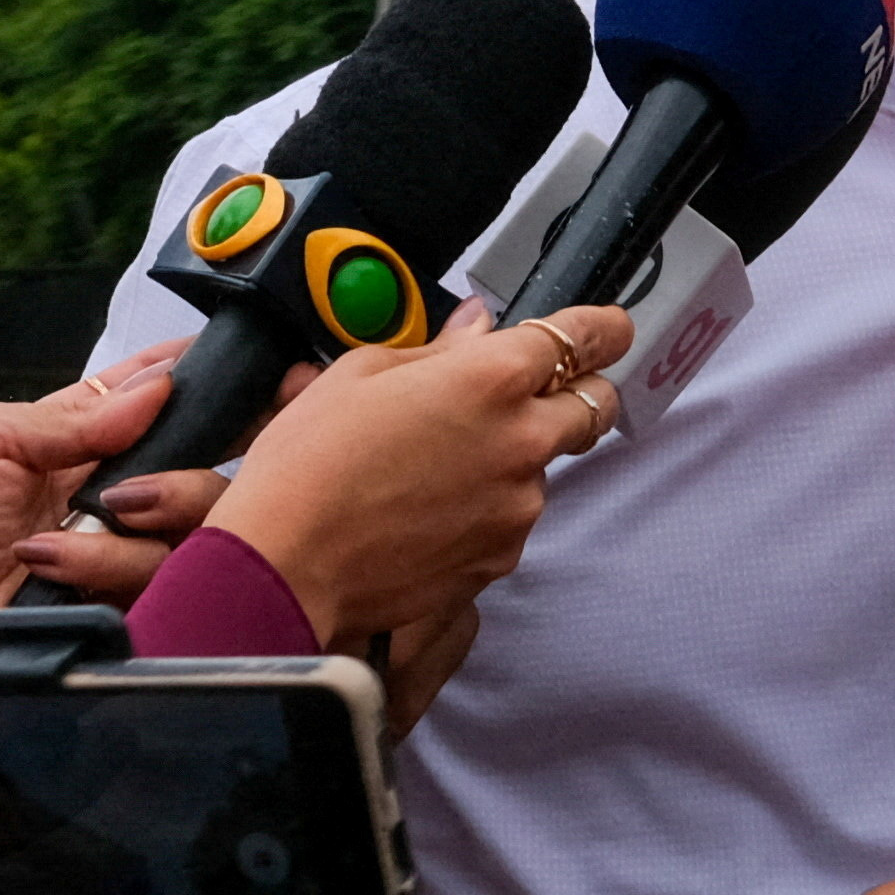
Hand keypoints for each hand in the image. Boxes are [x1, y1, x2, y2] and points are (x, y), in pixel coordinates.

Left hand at [0, 340, 193, 660]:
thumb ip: (72, 415)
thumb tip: (154, 389)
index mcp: (80, 437)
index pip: (152, 394)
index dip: (188, 378)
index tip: (210, 372)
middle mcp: (114, 490)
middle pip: (200, 468)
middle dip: (177, 478)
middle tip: (124, 493)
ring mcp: (125, 548)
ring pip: (185, 528)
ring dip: (116, 539)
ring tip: (46, 547)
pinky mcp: (129, 600)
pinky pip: (161, 581)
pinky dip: (102, 572)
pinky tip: (51, 572)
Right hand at [205, 304, 630, 654]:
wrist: (284, 566)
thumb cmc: (309, 463)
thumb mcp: (361, 374)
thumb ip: (437, 350)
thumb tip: (478, 328)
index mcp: (493, 377)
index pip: (585, 337)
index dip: (604, 328)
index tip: (610, 328)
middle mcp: (523, 439)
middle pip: (594, 404)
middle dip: (577, 393)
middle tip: (531, 396)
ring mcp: (519, 505)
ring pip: (544, 467)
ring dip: (514, 458)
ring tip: (435, 468)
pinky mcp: (502, 557)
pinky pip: (511, 519)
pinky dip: (486, 509)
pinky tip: (426, 512)